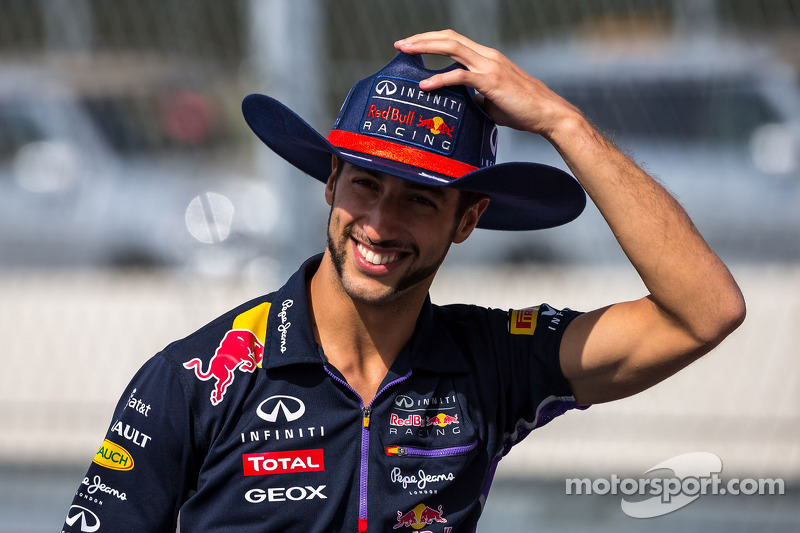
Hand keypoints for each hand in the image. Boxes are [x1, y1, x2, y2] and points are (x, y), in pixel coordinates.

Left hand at [394, 29, 581, 136]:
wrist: (547, 114)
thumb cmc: (523, 110)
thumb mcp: (493, 100)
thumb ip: (476, 97)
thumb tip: (462, 103)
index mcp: (488, 57)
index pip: (455, 40)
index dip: (432, 40)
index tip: (412, 45)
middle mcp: (488, 56)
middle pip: (449, 37)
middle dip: (422, 39)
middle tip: (401, 44)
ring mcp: (490, 66)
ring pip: (452, 48)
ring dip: (425, 48)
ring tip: (406, 52)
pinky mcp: (491, 82)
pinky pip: (460, 76)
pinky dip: (439, 79)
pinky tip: (424, 85)